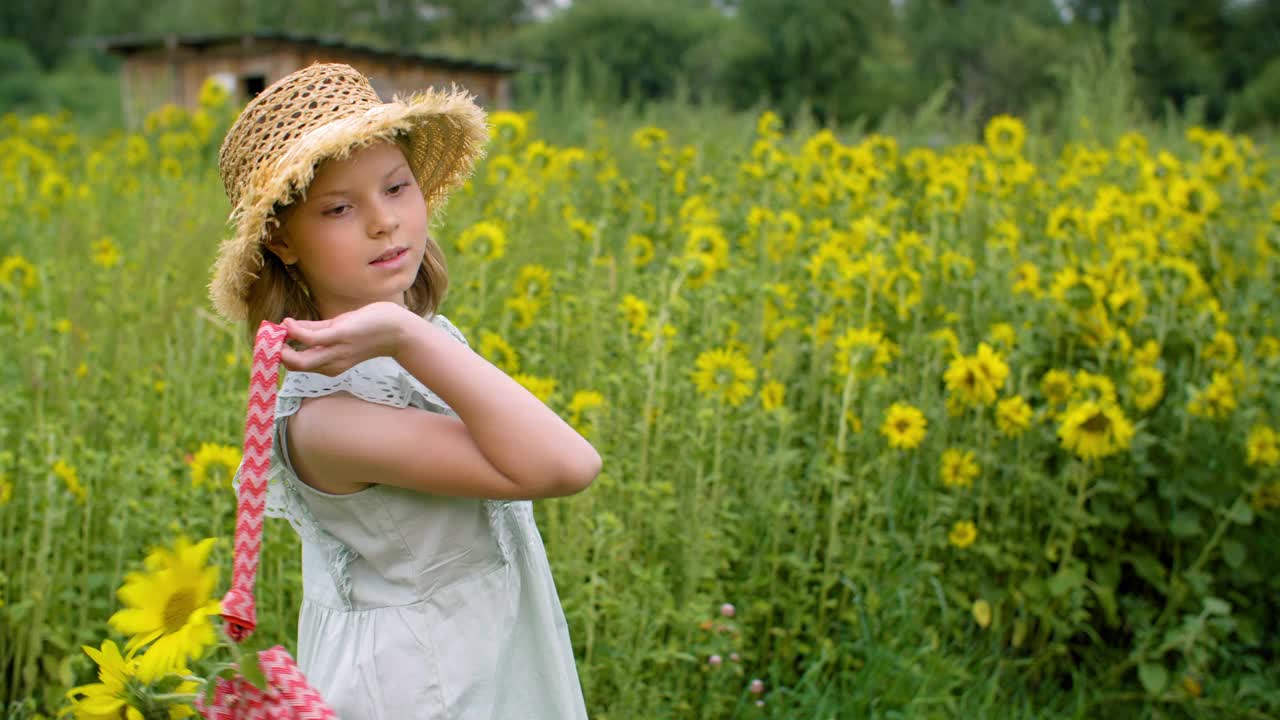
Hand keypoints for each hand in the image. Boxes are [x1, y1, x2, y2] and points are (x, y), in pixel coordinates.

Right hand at [280, 302, 416, 374]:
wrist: (397, 329)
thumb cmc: (367, 329)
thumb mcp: (337, 332)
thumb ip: (313, 331)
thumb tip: (288, 326)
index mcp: (330, 365)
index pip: (299, 366)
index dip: (279, 355)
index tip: (268, 342)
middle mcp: (332, 363)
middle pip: (295, 367)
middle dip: (275, 355)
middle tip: (266, 339)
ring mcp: (336, 351)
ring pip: (299, 360)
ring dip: (281, 347)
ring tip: (275, 332)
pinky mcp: (341, 336)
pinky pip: (311, 338)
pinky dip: (295, 331)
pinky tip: (288, 323)